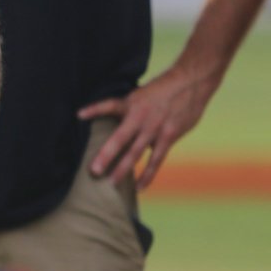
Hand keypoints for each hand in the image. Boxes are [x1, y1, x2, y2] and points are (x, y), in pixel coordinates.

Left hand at [79, 63, 218, 190]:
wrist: (191, 83)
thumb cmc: (164, 89)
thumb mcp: (143, 94)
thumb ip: (131, 111)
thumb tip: (118, 125)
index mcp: (132, 103)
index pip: (109, 105)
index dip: (94, 109)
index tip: (80, 115)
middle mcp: (141, 117)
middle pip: (120, 138)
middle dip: (106, 155)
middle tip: (94, 171)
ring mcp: (155, 128)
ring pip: (137, 153)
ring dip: (123, 169)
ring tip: (111, 183)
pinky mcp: (169, 136)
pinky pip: (156, 160)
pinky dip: (148, 174)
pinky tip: (139, 187)